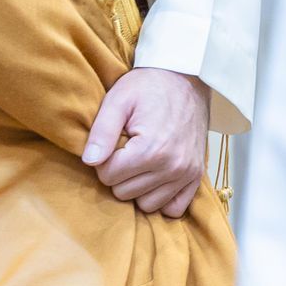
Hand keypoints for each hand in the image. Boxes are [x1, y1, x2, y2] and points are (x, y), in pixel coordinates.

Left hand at [82, 68, 209, 217]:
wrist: (186, 77)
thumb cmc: (149, 86)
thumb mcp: (119, 99)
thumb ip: (102, 131)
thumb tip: (89, 161)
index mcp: (150, 150)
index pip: (108, 176)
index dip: (102, 160)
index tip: (110, 142)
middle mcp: (172, 167)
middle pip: (124, 193)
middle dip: (118, 173)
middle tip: (124, 149)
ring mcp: (187, 174)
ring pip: (147, 204)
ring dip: (137, 187)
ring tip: (138, 161)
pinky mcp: (196, 177)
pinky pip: (173, 208)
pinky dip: (161, 197)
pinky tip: (154, 176)